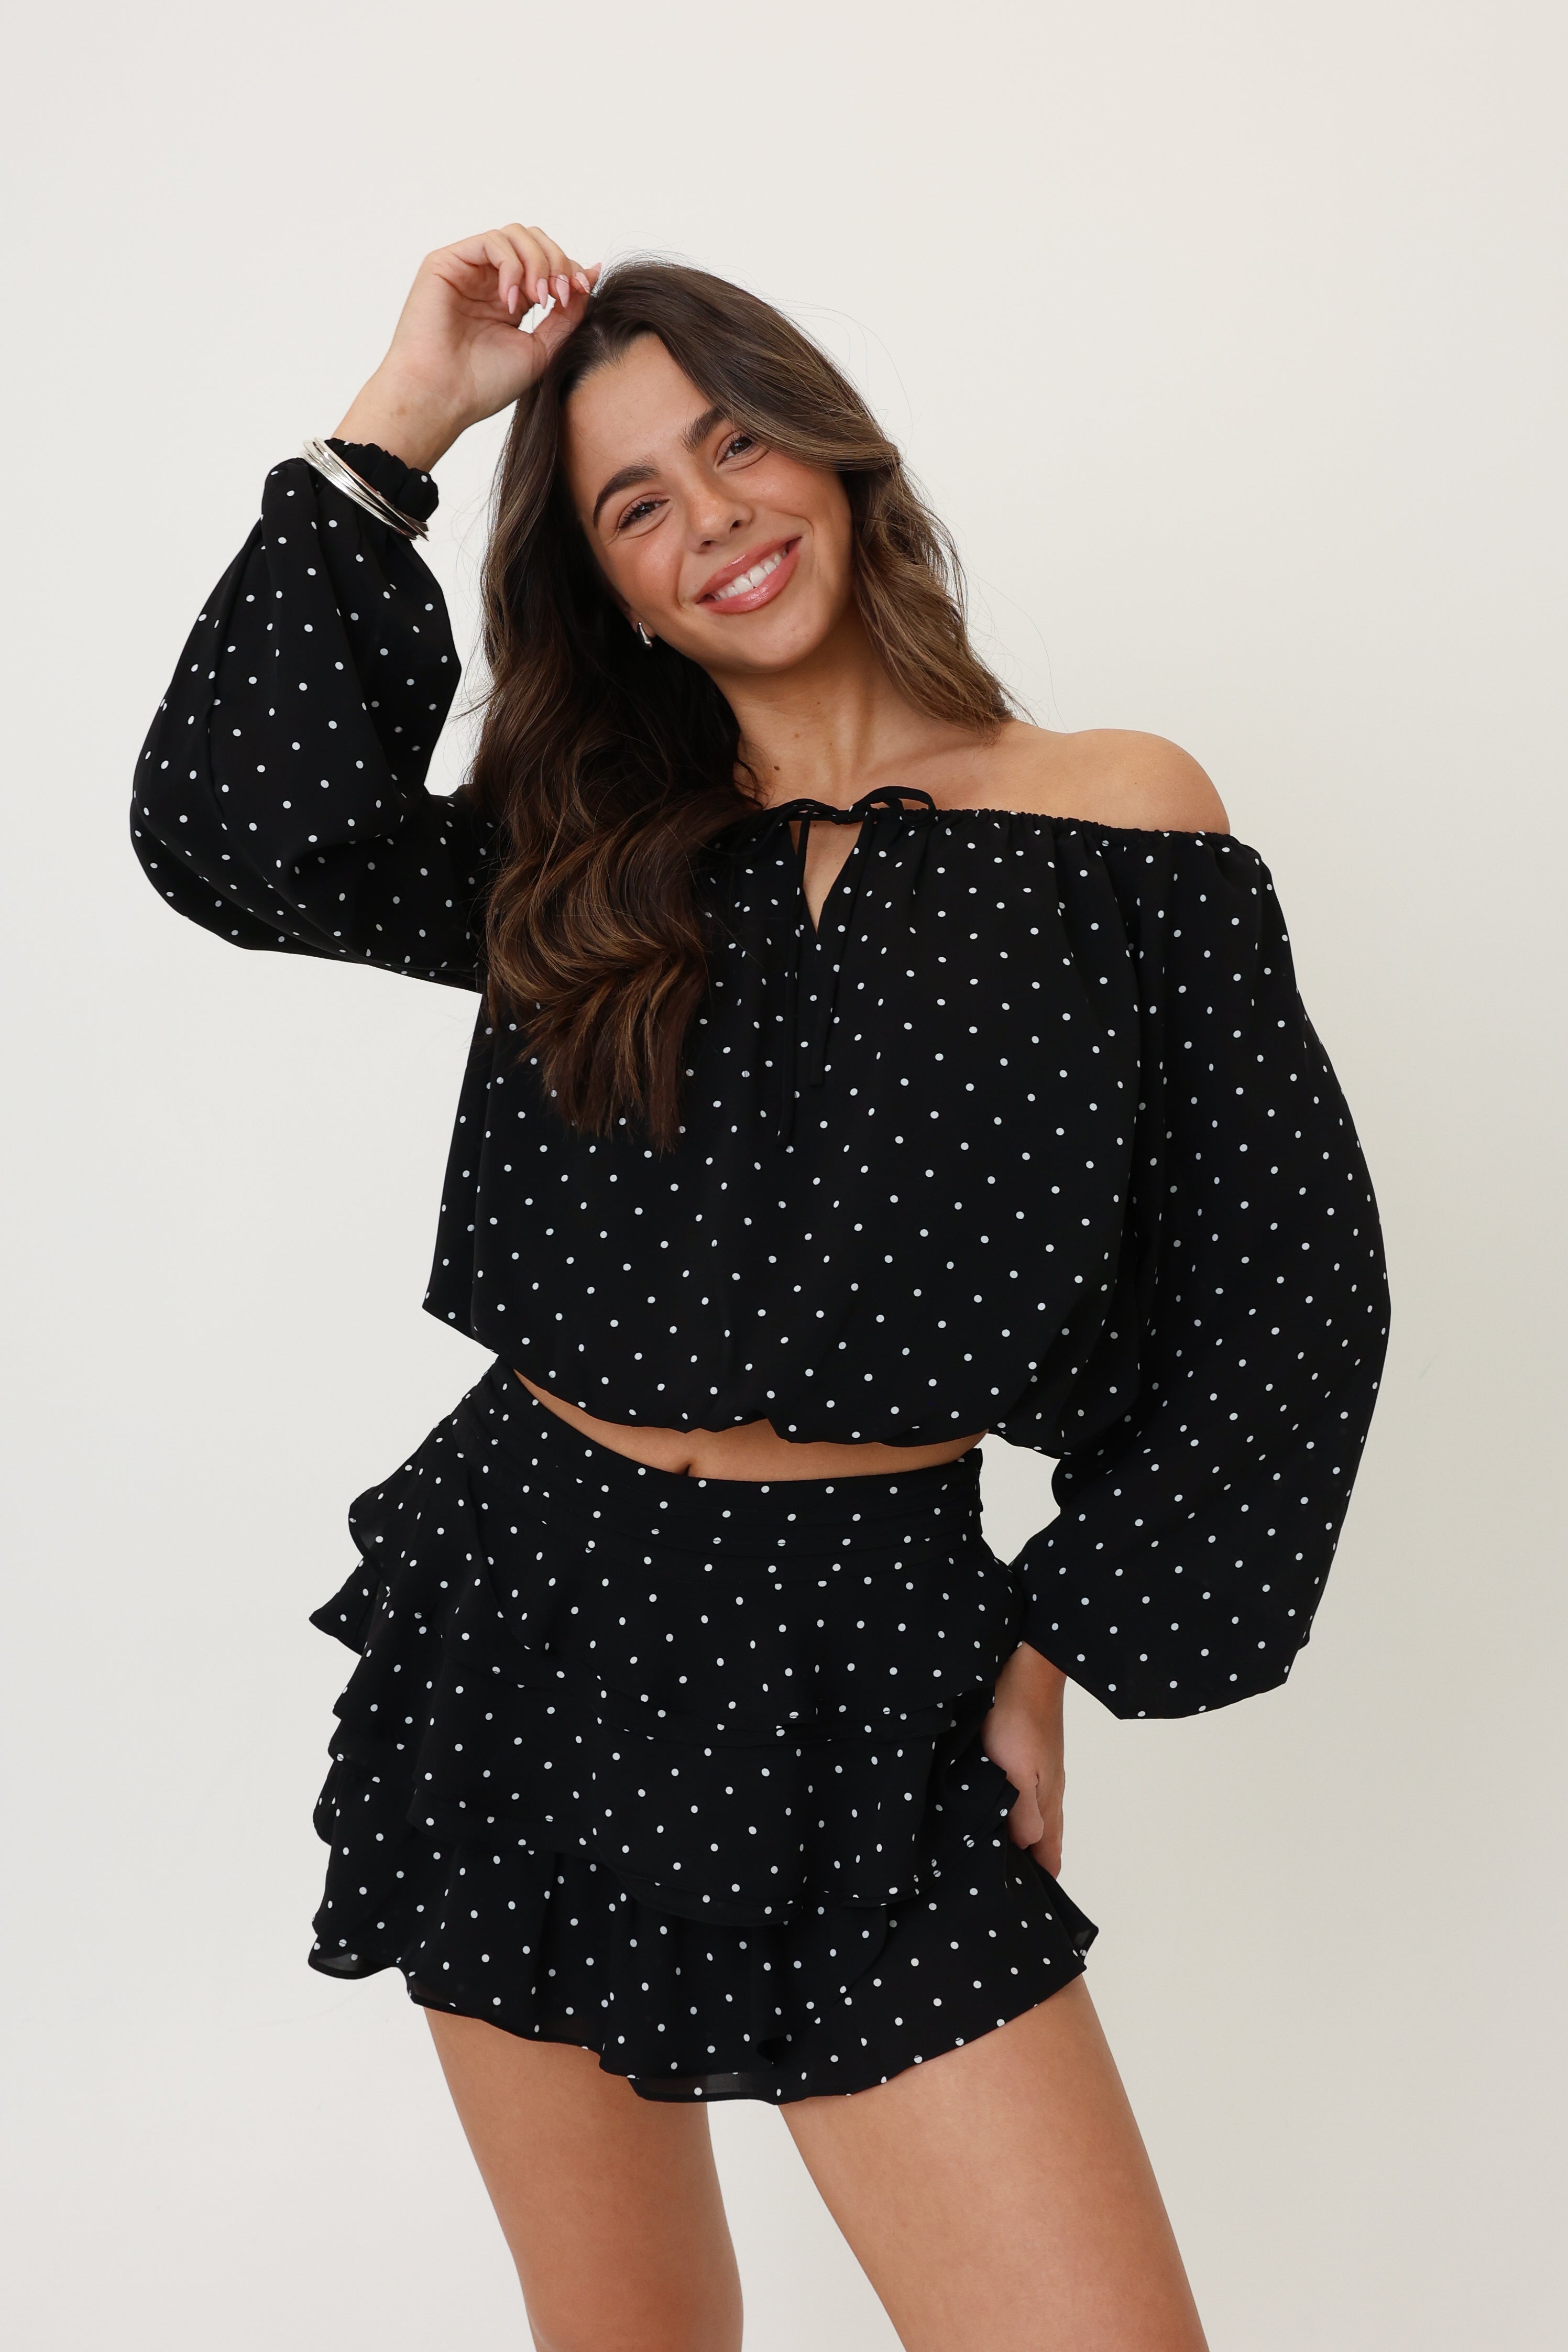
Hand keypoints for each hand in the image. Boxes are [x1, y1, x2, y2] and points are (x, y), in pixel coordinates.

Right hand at [333, 224, 599, 473]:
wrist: (442, 398)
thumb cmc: (483, 384)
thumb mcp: (541, 348)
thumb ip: (568, 314)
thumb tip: (592, 272)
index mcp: (511, 299)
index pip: (548, 263)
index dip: (569, 270)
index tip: (582, 290)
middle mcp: (489, 280)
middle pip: (535, 240)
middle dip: (557, 261)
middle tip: (560, 295)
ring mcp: (468, 269)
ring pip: (516, 234)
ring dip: (538, 262)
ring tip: (539, 299)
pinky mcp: (446, 262)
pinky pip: (492, 242)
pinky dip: (512, 266)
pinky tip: (512, 301)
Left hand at [981, 1641, 1066, 1875]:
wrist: (1026, 1667)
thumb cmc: (1020, 1720)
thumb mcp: (1017, 1772)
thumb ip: (1023, 1813)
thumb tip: (1026, 1848)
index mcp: (1048, 1802)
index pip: (1050, 1856)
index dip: (1039, 1881)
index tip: (1021, 1904)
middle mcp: (1048, 1791)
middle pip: (1044, 1839)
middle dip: (1027, 1864)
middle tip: (1000, 1886)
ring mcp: (1040, 1772)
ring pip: (1033, 1817)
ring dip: (1018, 1838)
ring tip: (993, 1856)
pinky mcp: (1027, 1754)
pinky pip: (1023, 1795)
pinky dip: (1011, 1812)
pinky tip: (993, 1810)